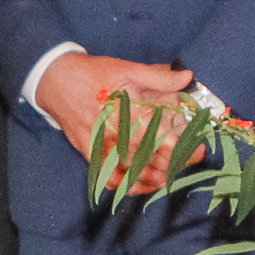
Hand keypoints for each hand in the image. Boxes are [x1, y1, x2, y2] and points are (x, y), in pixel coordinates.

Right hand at [37, 52, 191, 191]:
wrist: (55, 80)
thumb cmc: (93, 74)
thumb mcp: (127, 69)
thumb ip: (159, 77)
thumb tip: (187, 76)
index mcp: (126, 114)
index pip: (159, 140)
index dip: (181, 150)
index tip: (199, 152)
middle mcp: (113, 135)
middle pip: (147, 160)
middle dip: (172, 165)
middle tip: (190, 162)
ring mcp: (99, 147)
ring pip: (129, 173)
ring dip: (152, 179)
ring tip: (170, 176)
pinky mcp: (89, 153)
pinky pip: (109, 177)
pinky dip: (126, 185)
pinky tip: (141, 184)